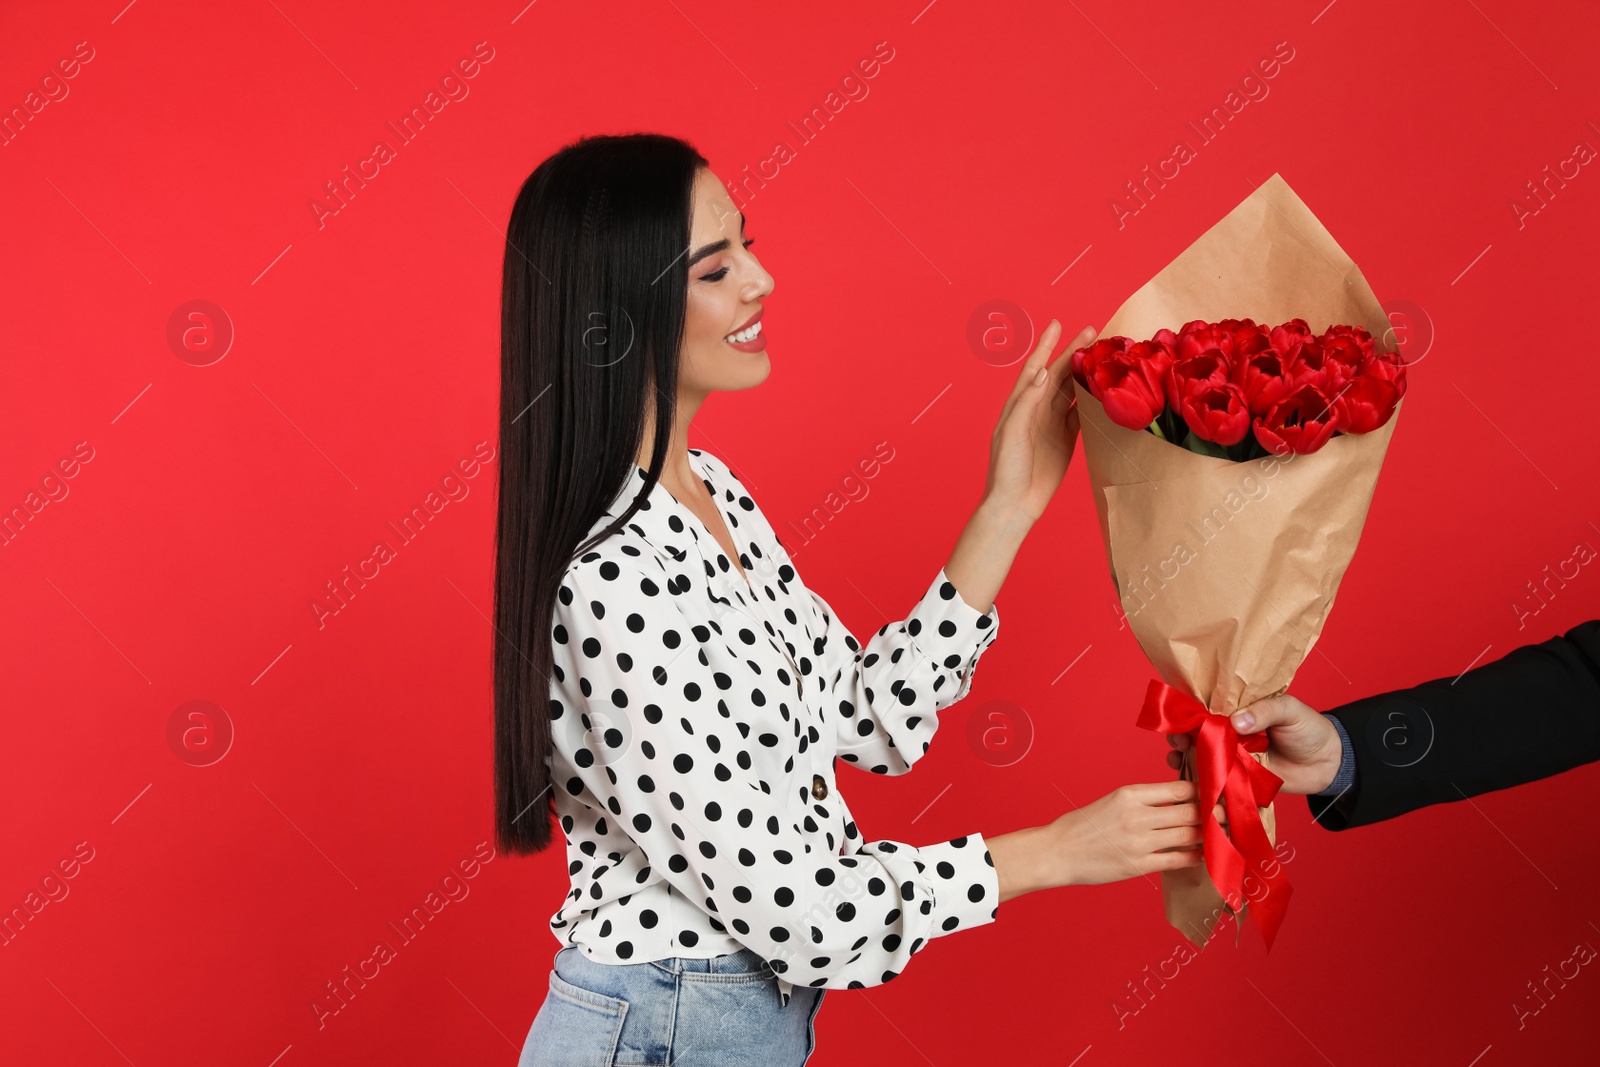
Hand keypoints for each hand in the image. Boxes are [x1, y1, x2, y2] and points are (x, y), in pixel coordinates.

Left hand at [981, 320, 1092, 523]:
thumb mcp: (1011, 432)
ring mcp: (1051, 423)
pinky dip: (1091, 400)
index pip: (1036, 368)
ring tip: (1103, 355)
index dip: (1047, 345)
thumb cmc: (1006, 468)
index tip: (1058, 324)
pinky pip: (1080, 414)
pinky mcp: (1065, 439)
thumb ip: (1027, 402)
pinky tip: (1104, 389)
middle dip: (1074, 353)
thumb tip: (1045, 373)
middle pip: (1058, 375)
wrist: (1015, 503)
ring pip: (1071, 391)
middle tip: (1095, 332)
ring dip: (1085, 373)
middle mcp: (1036, 409)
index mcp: (1019, 404)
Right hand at [1048, 780, 1226, 886]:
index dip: (1203, 792)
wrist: (1058, 851)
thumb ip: (1144, 801)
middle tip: (1229, 815)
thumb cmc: (1083, 825)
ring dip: (1209, 835)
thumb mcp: (1113, 801)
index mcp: (1130, 794)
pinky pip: (1177, 860)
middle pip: (1190, 812)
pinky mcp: (1138, 865)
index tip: (1216, 795)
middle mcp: (1137, 815)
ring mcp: (1139, 842)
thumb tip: (1179, 802)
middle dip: (1214, 814)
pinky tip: (1205, 855)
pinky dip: (1195, 857)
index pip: (1180, 789)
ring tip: (1222, 834)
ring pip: (1188, 835)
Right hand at [1165, 695, 1343, 794]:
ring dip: (1185, 757)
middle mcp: (1231, 731)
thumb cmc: (1309, 729)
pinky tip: (1190, 782)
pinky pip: (1217, 778)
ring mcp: (1234, 755)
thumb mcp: (1290, 711)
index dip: (1190, 712)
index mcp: (1240, 709)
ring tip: (1177, 759)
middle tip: (1178, 743)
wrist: (1329, 764)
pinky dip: (1201, 780)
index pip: (1208, 707)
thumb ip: (1264, 712)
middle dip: (1182, 736)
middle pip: (1198, 732)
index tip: (1178, 719)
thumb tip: (1235, 721)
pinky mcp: (1239, 777)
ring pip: (1202, 755)